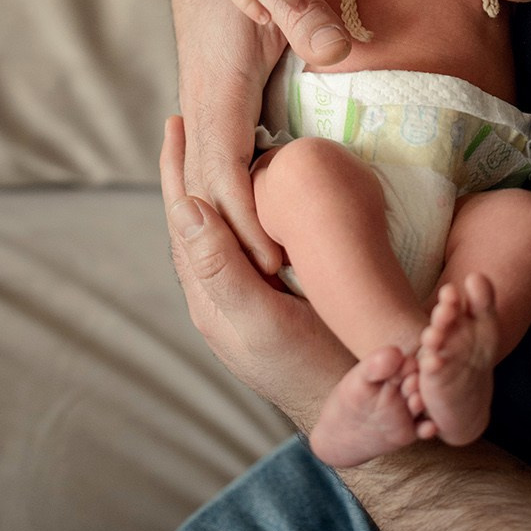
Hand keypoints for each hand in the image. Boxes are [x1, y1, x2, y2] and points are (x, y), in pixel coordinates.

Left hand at [161, 114, 351, 426]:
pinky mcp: (272, 299)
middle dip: (186, 168)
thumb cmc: (311, 366)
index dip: (177, 168)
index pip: (184, 217)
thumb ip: (220, 267)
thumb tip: (184, 206)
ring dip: (210, 185)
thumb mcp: (261, 319)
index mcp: (209, 294)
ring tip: (207, 147)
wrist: (354, 409)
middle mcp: (219, 294)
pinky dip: (238, 208)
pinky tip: (251, 197)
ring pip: (217, 229)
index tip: (176, 121)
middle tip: (184, 120)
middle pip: (194, 218)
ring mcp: (245, 298)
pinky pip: (242, 241)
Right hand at [171, 0, 350, 272]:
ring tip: (267, 277)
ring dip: (229, 228)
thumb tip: (336, 52)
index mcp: (218, 90)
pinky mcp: (217, 104)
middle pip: (207, 193)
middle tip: (275, 295)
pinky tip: (259, 223)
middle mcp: (204, 106)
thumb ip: (305, 16)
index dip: (244, 223)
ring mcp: (205, 107)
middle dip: (234, 245)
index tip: (273, 264)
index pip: (223, 174)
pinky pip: (216, 164)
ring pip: (205, 182)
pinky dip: (231, 201)